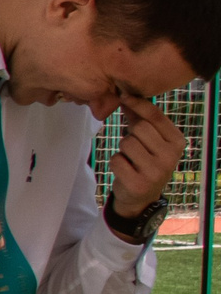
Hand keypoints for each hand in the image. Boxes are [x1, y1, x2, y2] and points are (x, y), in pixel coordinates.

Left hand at [110, 95, 185, 220]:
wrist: (141, 197)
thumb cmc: (145, 161)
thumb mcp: (149, 140)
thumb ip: (140, 119)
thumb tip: (127, 96)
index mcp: (177, 142)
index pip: (156, 116)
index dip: (138, 104)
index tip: (124, 96)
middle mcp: (171, 156)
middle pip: (139, 127)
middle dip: (130, 134)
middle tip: (135, 147)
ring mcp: (156, 171)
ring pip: (126, 142)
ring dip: (123, 150)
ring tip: (132, 160)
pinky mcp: (139, 183)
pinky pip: (116, 159)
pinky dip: (116, 163)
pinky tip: (126, 171)